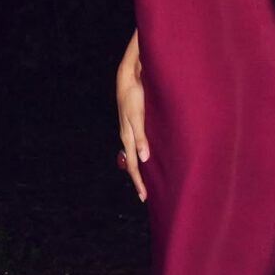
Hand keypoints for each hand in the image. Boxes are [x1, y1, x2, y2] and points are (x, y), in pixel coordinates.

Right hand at [116, 55, 148, 201]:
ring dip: (139, 168)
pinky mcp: (133, 122)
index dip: (139, 181)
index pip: (133, 166)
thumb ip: (141, 137)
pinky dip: (140, 154)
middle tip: (145, 195)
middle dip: (138, 179)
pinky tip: (146, 155)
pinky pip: (136, 144)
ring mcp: (129, 129)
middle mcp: (127, 136)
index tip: (145, 196)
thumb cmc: (134, 96)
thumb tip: (144, 159)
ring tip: (146, 179)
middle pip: (132, 163)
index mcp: (128, 137)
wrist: (128, 77)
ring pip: (133, 154)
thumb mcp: (138, 116)